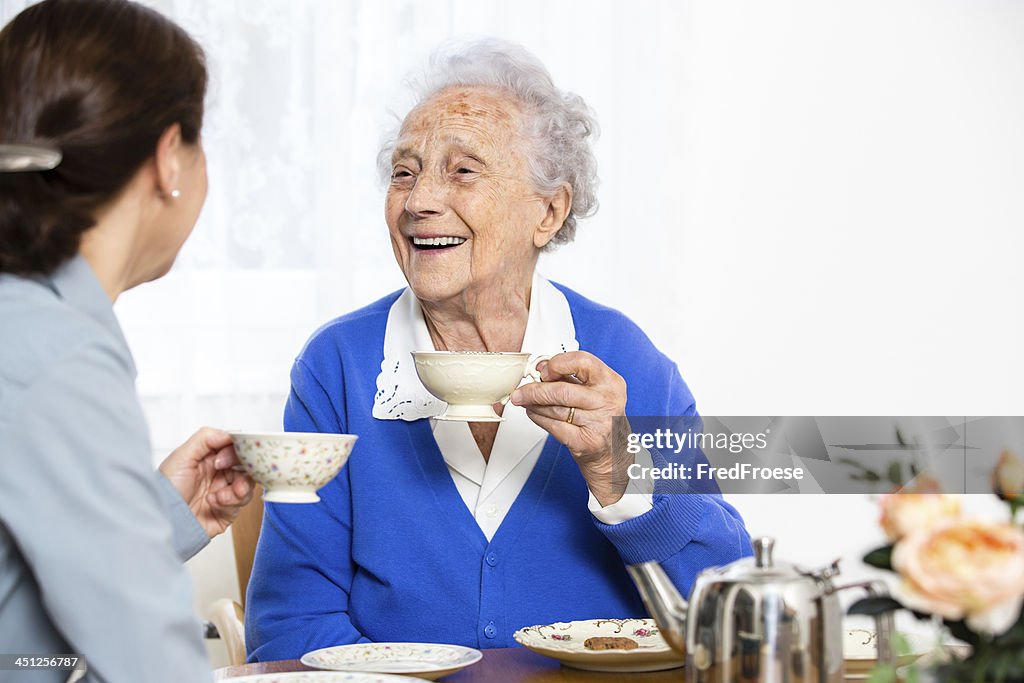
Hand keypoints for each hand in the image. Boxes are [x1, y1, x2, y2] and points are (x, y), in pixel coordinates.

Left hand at [159, 427, 255, 538]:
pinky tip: (214, 501)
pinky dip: (231, 500)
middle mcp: (219, 472)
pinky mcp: (230, 508)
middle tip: (224, 469)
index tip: (231, 451)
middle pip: (246, 462)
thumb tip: (229, 433)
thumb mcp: (181, 457)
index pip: (234, 445)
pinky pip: (244, 500)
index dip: (238, 447)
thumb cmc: (167, 491)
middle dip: (241, 465)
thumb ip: (205, 438)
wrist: (166, 521)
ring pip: (249, 481)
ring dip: (239, 485)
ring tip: (221, 493)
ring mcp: (225, 490)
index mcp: (208, 457)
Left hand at [510, 352, 631, 505]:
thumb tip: (541, 366)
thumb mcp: (593, 390)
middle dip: (535, 390)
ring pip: (555, 409)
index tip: (543, 370)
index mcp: (611, 381)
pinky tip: (534, 413)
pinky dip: (538, 418)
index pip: (582, 361)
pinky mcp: (586, 442)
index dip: (557, 364)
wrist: (611, 451)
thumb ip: (570, 375)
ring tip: (527, 401)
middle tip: (521, 391)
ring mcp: (598, 423)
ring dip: (534, 404)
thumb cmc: (599, 416)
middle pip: (562, 390)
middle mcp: (608, 401)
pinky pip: (553, 426)